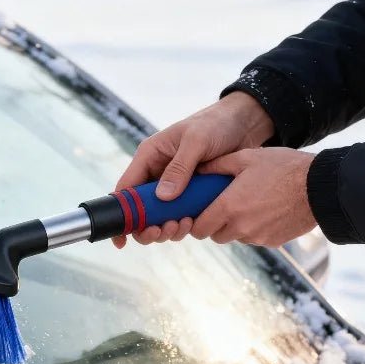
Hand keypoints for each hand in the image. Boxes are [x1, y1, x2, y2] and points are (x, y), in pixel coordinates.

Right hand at [112, 92, 273, 247]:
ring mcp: (172, 186)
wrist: (244, 125)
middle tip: (164, 230)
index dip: (120, 215)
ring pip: (159, 217)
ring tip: (183, 225)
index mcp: (149, 157)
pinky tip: (192, 222)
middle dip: (148, 226)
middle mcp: (156, 173)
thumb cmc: (217, 124)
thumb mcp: (197, 141)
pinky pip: (178, 216)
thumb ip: (179, 168)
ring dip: (167, 228)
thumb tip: (163, 197)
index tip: (121, 239)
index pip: (125, 189)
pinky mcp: (189, 194)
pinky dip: (182, 225)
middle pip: (140, 210)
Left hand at [193, 148, 315, 246]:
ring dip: (235, 227)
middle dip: (215, 225)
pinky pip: (256, 239)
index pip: (199, 229)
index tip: (199, 214)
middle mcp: (241, 227)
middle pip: (216, 236)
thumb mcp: (247, 158)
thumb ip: (218, 165)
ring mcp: (258, 237)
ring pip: (236, 238)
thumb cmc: (284, 168)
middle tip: (222, 208)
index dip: (196, 223)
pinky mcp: (274, 242)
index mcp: (229, 207)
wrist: (322, 187)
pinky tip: (265, 211)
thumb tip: (197, 169)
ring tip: (246, 206)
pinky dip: (255, 229)